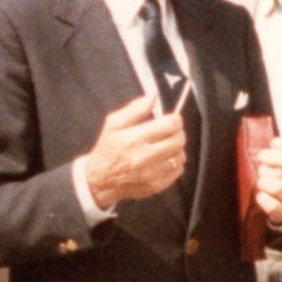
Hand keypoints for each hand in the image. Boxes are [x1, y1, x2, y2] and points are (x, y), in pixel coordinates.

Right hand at [83, 94, 186, 208]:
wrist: (100, 179)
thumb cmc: (108, 148)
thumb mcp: (114, 124)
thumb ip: (135, 109)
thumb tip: (153, 95)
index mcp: (133, 139)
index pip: (170, 125)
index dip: (175, 119)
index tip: (172, 119)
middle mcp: (144, 157)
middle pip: (178, 140)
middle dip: (177, 133)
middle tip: (169, 132)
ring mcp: (151, 173)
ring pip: (180, 155)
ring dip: (176, 148)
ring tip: (164, 146)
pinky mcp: (156, 185)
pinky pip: (178, 170)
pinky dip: (174, 163)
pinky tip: (162, 159)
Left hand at [254, 138, 281, 222]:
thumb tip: (277, 143)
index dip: (275, 156)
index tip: (261, 155)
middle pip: (281, 173)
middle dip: (265, 169)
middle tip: (263, 170)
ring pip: (275, 187)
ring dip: (263, 182)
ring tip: (263, 181)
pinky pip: (270, 203)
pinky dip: (262, 197)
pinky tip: (264, 194)